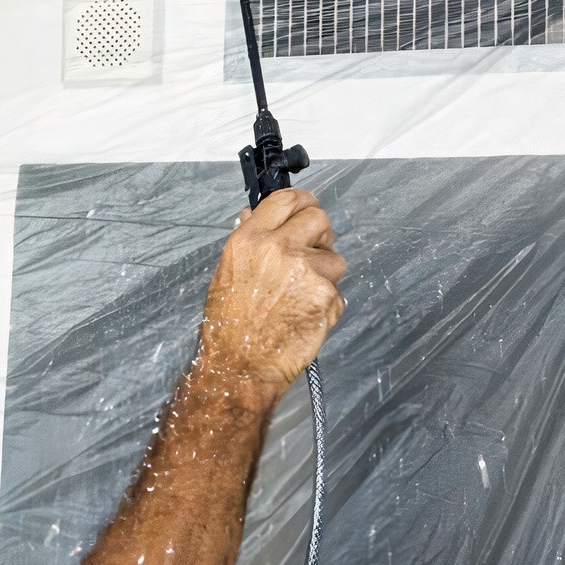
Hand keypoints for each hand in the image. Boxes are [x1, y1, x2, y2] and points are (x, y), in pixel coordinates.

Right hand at [194, 187, 346, 408]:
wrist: (240, 365)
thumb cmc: (229, 324)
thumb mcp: (227, 271)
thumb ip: (248, 240)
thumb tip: (254, 215)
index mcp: (250, 239)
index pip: (286, 199)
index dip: (302, 202)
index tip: (306, 209)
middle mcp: (278, 249)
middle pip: (318, 217)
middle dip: (319, 233)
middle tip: (313, 251)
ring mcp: (305, 272)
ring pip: (335, 257)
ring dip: (326, 273)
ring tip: (302, 295)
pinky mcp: (326, 297)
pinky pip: (337, 290)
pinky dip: (327, 302)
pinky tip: (306, 315)